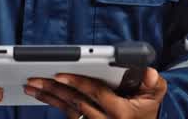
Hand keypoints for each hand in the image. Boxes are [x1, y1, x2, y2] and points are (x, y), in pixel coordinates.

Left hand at [23, 68, 165, 118]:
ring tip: (32, 86)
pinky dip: (54, 103)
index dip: (78, 83)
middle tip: (35, 79)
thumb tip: (150, 73)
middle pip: (76, 102)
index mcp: (120, 112)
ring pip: (68, 109)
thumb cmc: (146, 111)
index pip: (96, 94)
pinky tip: (42, 94)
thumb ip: (154, 84)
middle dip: (54, 89)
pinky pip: (68, 114)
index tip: (60, 75)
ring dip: (48, 97)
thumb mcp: (155, 97)